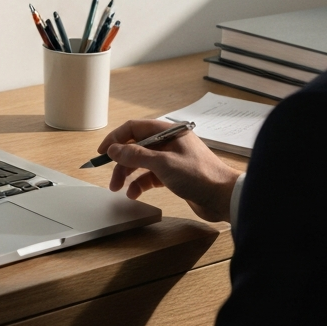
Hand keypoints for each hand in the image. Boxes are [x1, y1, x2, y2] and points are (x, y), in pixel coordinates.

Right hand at [97, 118, 240, 222]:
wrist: (223, 197)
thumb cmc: (200, 175)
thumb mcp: (163, 163)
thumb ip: (137, 155)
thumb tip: (115, 149)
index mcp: (167, 131)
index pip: (134, 128)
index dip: (116, 138)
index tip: (103, 152)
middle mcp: (168, 142)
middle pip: (136, 146)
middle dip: (121, 161)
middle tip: (111, 177)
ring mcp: (171, 158)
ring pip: (141, 162)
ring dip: (128, 174)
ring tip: (119, 188)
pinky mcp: (174, 174)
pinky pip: (150, 175)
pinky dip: (140, 183)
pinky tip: (134, 193)